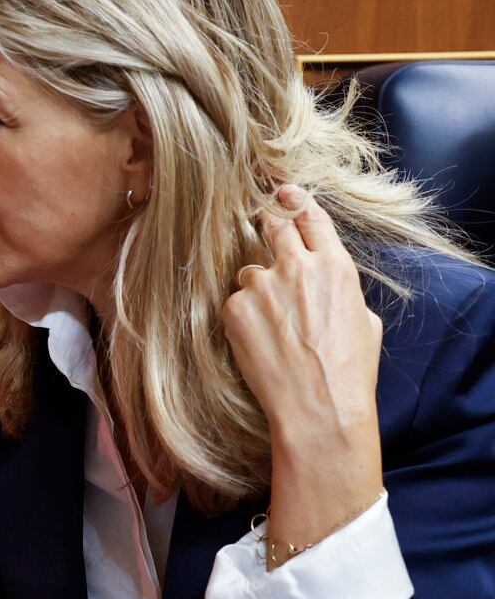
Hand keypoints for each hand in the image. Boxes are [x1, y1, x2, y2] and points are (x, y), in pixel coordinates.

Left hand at [222, 185, 384, 560]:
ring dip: (257, 289)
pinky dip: (242, 317)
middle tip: (260, 219)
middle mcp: (296, 267)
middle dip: (267, 221)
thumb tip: (326, 285)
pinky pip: (235, 302)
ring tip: (273, 326)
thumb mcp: (364, 322)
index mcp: (335, 267)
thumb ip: (340, 291)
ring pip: (250, 273)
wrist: (319, 406)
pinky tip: (258, 342)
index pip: (311, 219)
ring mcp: (261, 285)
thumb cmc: (349, 371)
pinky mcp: (234, 308)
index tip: (284, 192)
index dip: (296, 202)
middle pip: (273, 227)